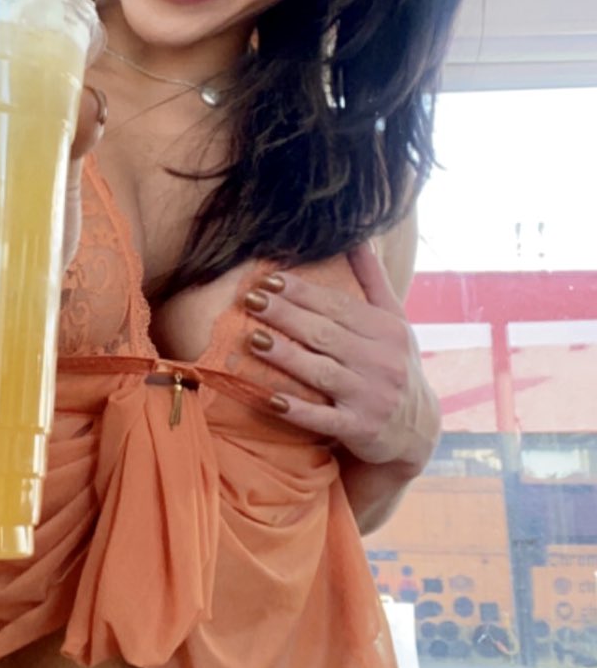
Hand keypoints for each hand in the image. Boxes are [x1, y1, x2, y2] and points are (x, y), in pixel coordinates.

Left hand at [243, 240, 438, 473]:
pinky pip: (324, 418)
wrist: (417, 430)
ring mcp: (371, 397)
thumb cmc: (395, 365)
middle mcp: (382, 362)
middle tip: (251, 300)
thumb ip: (373, 281)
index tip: (270, 279)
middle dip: (287, 316)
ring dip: (286, 357)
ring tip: (254, 340)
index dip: (303, 292)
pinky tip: (271, 399)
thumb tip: (359, 237)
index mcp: (387, 331)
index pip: (339, 307)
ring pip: (321, 373)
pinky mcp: (360, 429)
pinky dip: (298, 410)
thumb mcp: (394, 322)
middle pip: (325, 334)